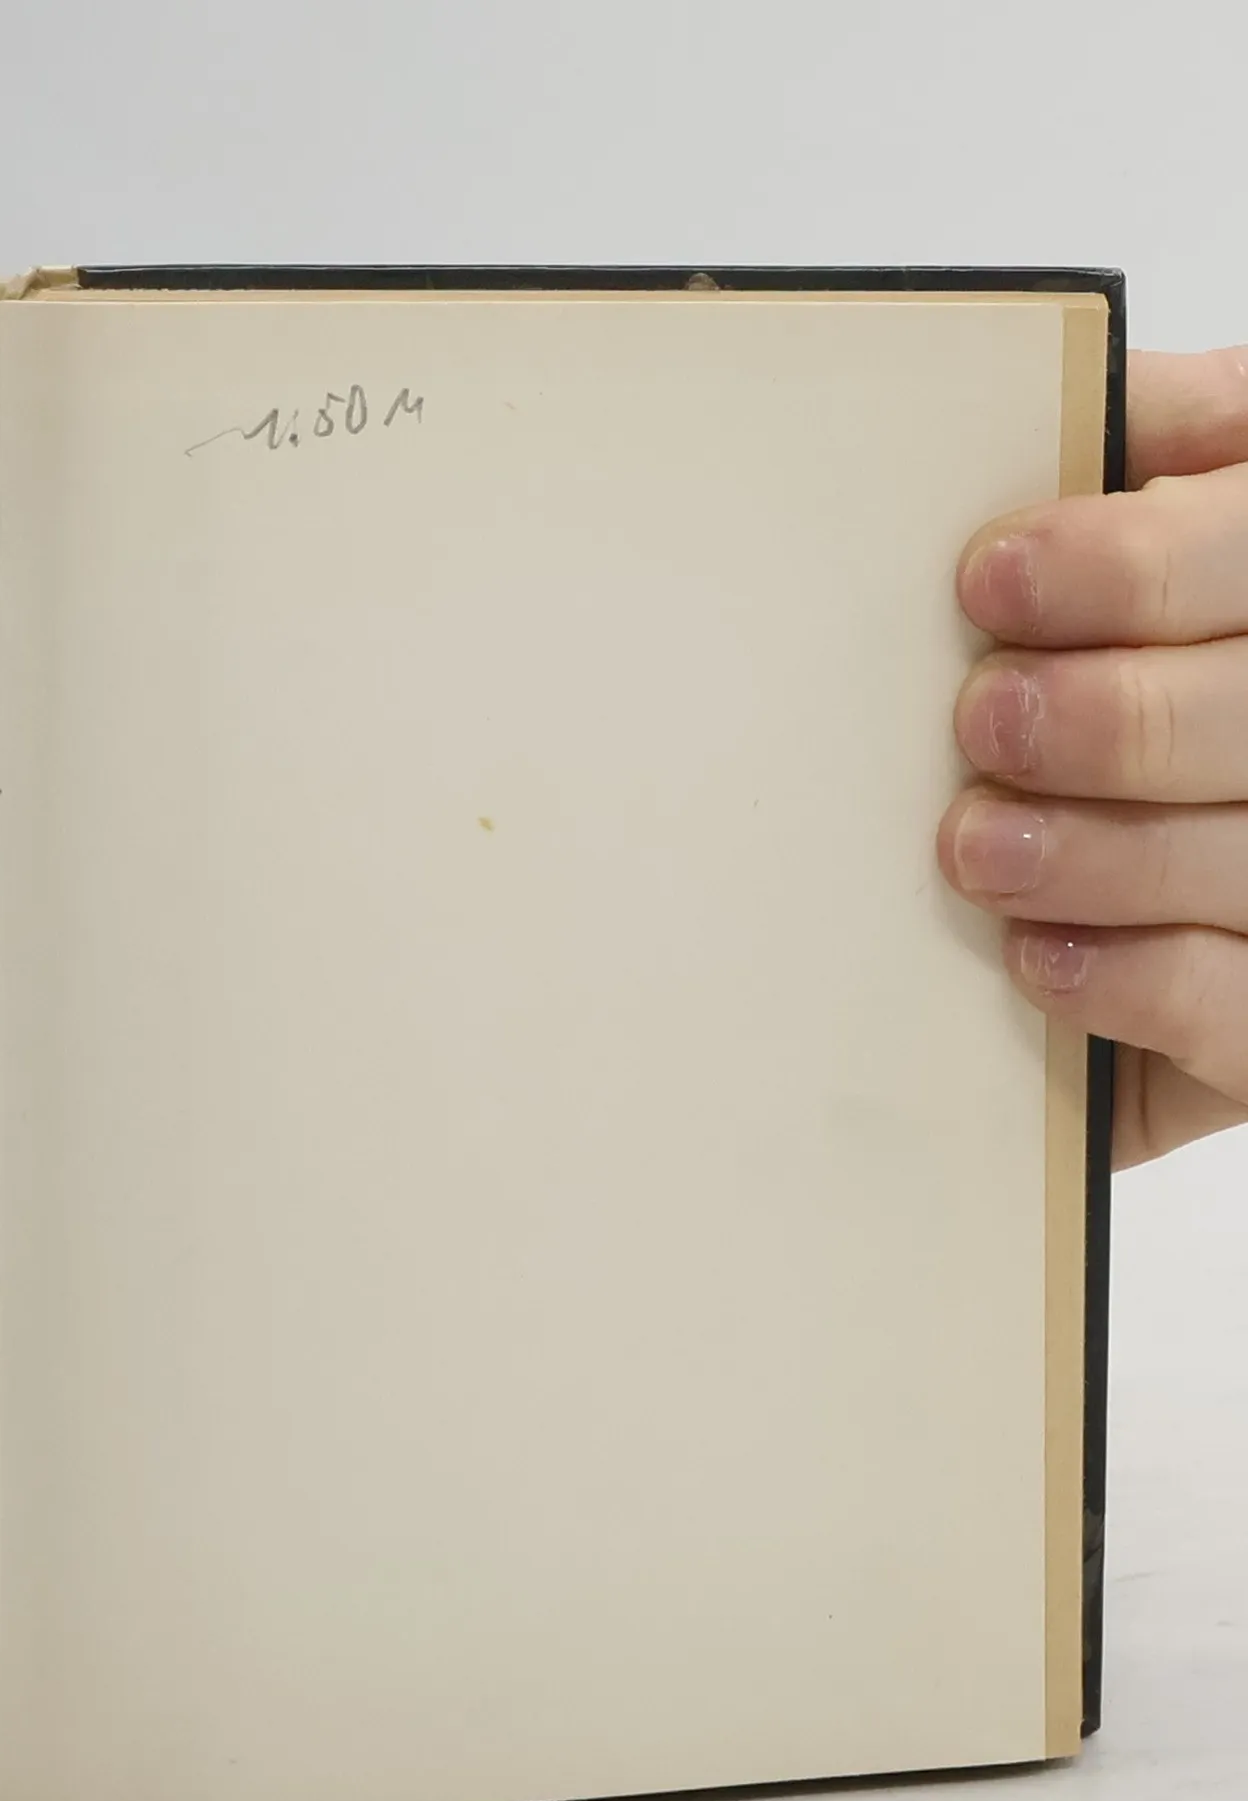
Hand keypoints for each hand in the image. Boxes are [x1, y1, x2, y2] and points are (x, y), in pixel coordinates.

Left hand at [940, 346, 1247, 1167]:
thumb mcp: (1165, 543)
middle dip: (1118, 715)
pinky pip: (1243, 1008)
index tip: (991, 576)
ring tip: (973, 846)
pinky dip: (1134, 980)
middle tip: (983, 717)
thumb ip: (1157, 457)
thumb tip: (1073, 397)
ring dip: (1101, 853)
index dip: (1141, 566)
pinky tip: (1035, 958)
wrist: (1160, 891)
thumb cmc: (1145, 668)